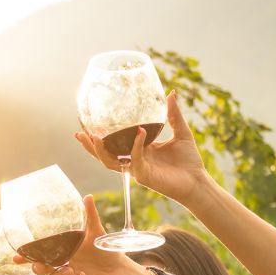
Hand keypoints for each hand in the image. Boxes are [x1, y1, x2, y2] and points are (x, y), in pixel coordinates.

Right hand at [18, 196, 146, 274]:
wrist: (119, 269)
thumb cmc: (105, 250)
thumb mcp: (97, 232)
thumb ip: (90, 216)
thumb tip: (87, 197)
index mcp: (61, 251)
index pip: (40, 253)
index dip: (27, 256)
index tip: (16, 256)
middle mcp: (61, 264)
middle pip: (41, 268)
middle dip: (37, 267)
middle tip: (40, 266)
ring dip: (58, 274)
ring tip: (71, 269)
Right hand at [75, 91, 209, 206]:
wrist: (197, 181)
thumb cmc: (189, 161)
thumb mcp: (181, 132)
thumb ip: (174, 114)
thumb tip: (171, 93)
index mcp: (140, 151)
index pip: (116, 144)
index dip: (101, 136)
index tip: (90, 124)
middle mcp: (134, 161)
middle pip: (105, 155)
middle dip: (90, 146)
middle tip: (78, 133)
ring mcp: (137, 170)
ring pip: (111, 162)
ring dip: (100, 151)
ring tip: (93, 137)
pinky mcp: (144, 176)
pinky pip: (135, 159)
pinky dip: (136, 145)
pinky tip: (139, 132)